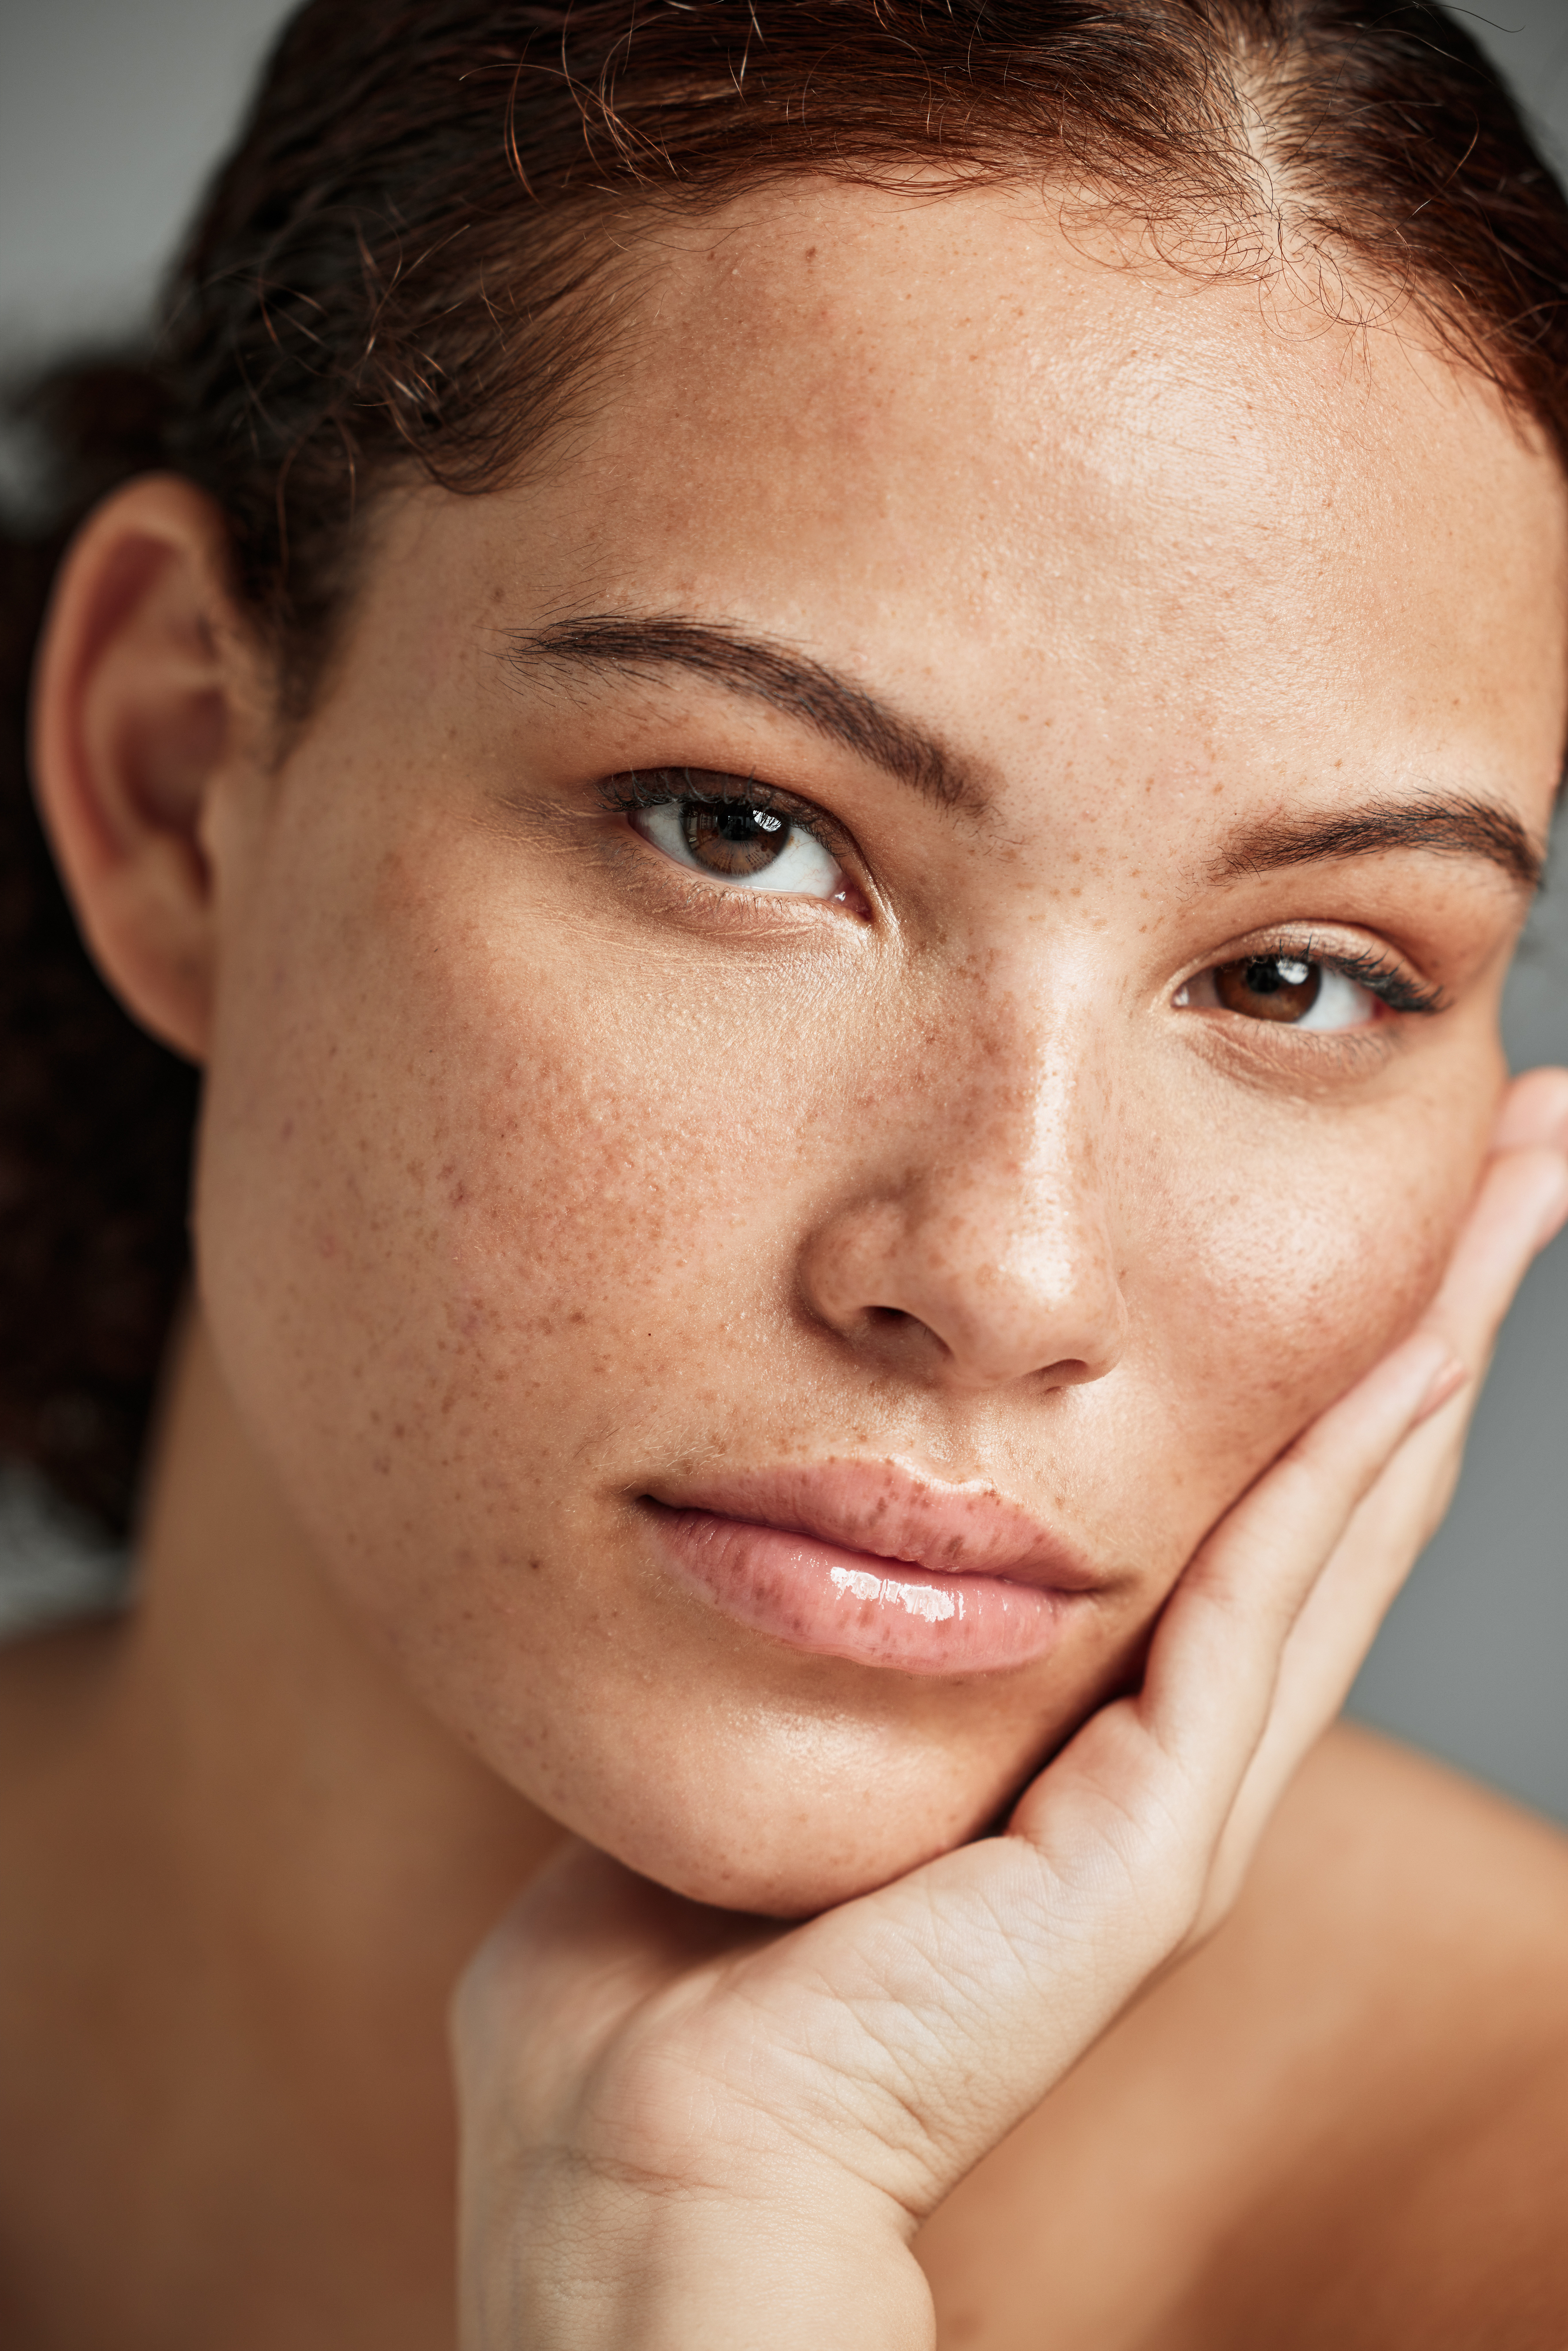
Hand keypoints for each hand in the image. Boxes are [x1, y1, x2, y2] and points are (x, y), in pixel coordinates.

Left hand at [452, 1071, 1567, 2350]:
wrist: (638, 2131)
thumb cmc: (668, 1944)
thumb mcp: (789, 1716)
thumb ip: (831, 1626)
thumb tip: (796, 1515)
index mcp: (1085, 1734)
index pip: (1253, 1511)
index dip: (1336, 1366)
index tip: (1393, 1225)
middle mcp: (1160, 1763)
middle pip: (1334, 1498)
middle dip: (1429, 1322)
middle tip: (1519, 1160)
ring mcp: (1168, 1812)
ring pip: (1336, 1530)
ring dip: (1426, 1355)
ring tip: (1513, 1195)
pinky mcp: (1139, 1855)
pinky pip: (1252, 1620)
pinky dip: (1336, 1475)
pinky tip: (1407, 1350)